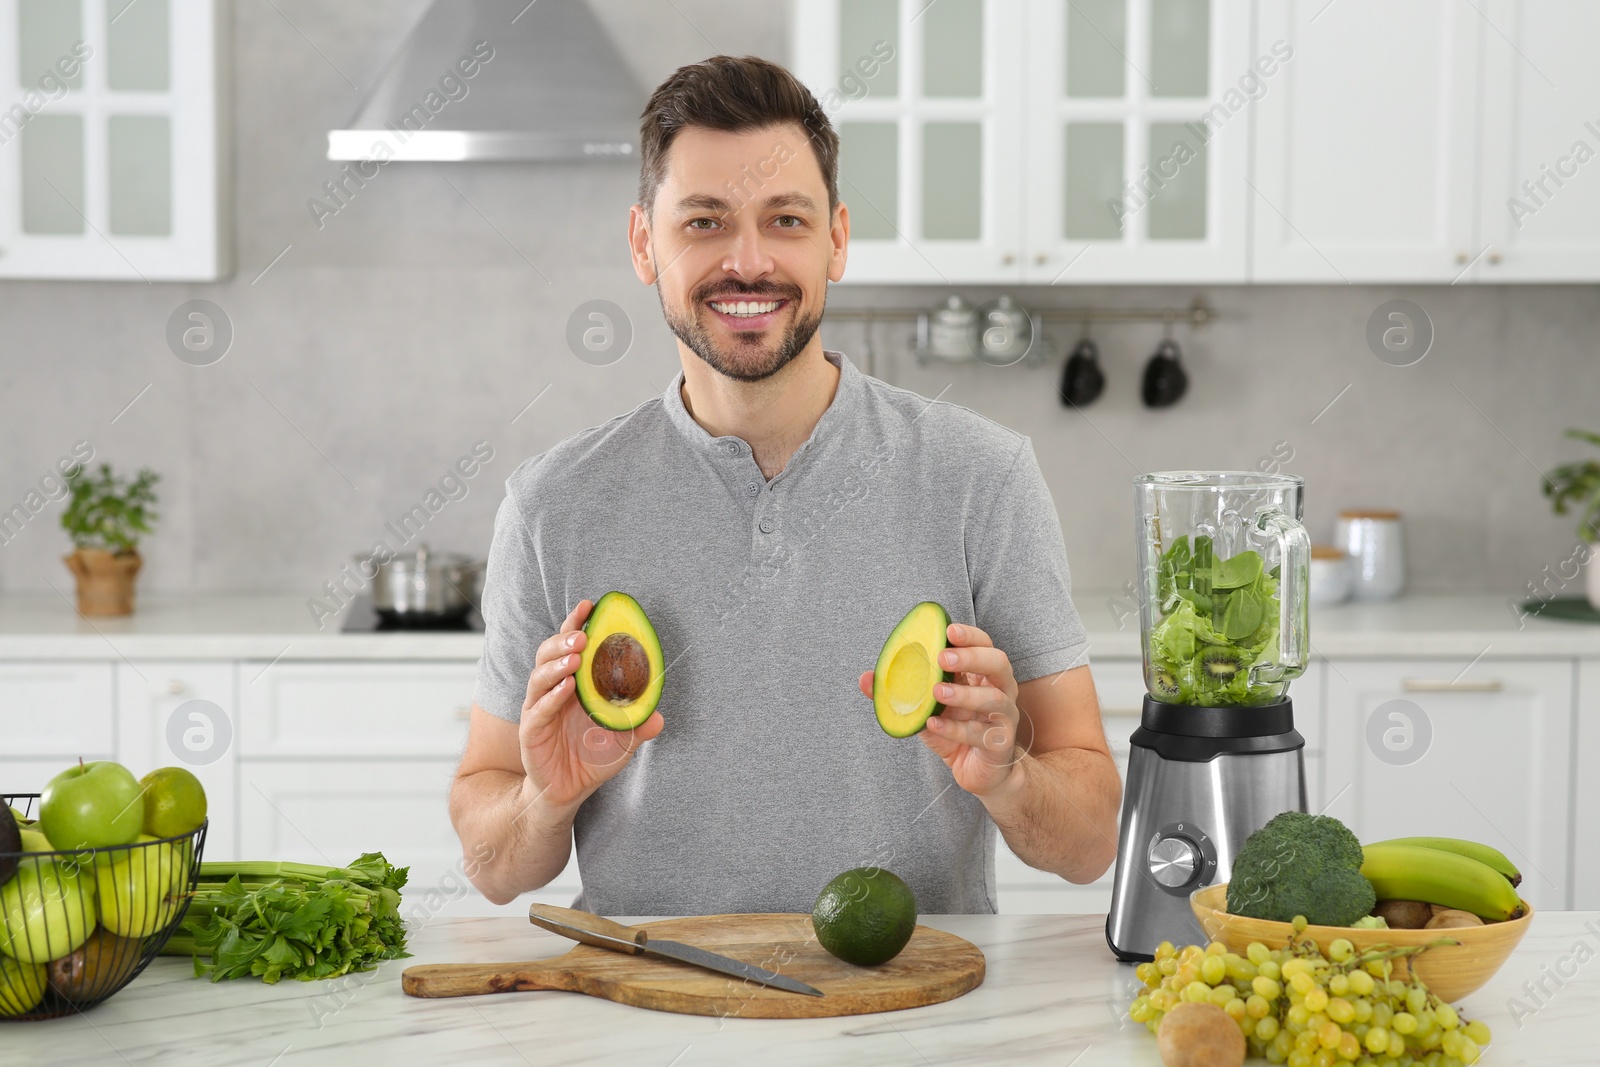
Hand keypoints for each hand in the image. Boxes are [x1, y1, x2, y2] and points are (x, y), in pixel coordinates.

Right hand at [518, 599, 662, 810]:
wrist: (568, 792)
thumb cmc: (591, 759)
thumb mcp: (622, 740)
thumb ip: (637, 725)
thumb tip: (659, 717)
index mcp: (572, 685)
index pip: (569, 648)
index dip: (575, 624)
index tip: (589, 605)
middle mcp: (551, 692)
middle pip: (549, 656)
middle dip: (564, 640)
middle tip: (582, 632)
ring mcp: (539, 710)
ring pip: (540, 678)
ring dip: (557, 664)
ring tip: (575, 654)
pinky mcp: (531, 732)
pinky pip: (539, 710)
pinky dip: (552, 697)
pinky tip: (567, 687)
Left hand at [859, 621, 1023, 799]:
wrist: (980, 773)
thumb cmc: (956, 731)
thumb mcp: (925, 709)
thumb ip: (900, 692)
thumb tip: (865, 679)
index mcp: (983, 675)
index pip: (985, 645)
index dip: (970, 635)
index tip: (949, 630)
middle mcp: (1000, 691)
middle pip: (998, 664)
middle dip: (972, 657)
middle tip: (943, 658)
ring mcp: (1003, 717)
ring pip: (993, 699)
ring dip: (964, 694)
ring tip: (937, 693)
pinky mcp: (999, 744)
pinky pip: (980, 733)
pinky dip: (955, 729)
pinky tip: (933, 724)